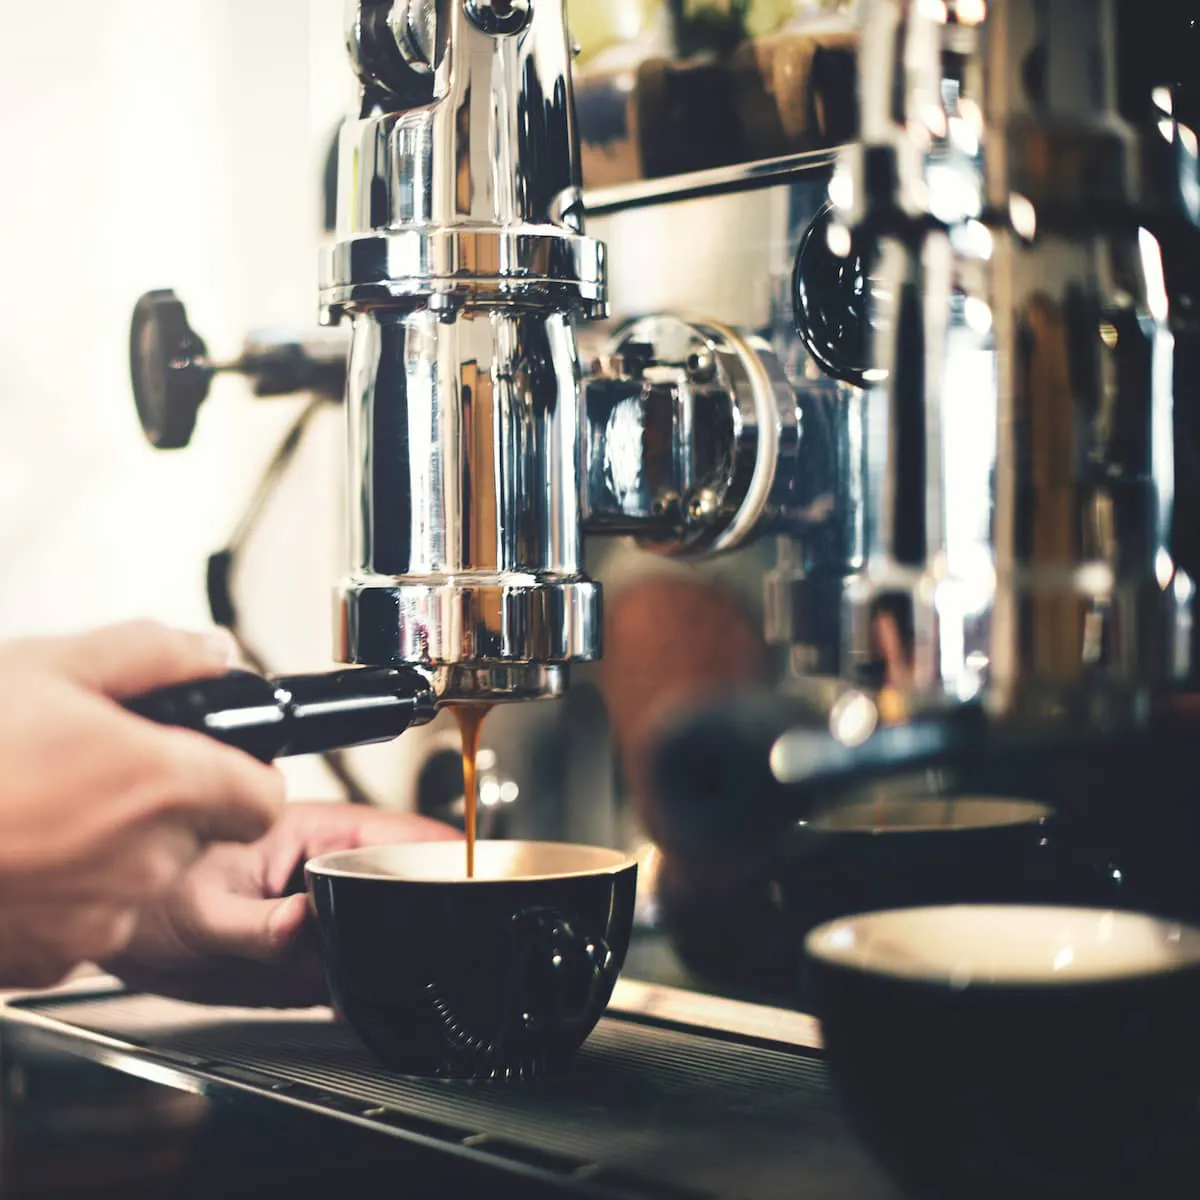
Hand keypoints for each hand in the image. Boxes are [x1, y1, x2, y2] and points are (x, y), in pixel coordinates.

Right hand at [0, 621, 282, 988]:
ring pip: (140, 882)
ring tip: (42, 813)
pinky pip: (85, 925)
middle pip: (200, 837)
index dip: (243, 776)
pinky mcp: (50, 961)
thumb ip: (150, 654)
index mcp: (159, 784)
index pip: (261, 798)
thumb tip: (211, 652)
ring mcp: (97, 920)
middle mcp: (142, 860)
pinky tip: (18, 858)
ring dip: (112, 853)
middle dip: (166, 807)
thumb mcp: (46, 667)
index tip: (219, 765)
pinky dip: (64, 896)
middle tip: (99, 776)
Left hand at [102, 801, 460, 1007]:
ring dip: (408, 949)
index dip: (448, 854)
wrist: (129, 934)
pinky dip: (379, 983)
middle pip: (412, 880)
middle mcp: (332, 867)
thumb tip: (303, 925)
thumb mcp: (201, 914)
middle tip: (449, 945)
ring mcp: (330, 909)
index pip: (404, 833)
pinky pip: (366, 963)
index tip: (475, 879)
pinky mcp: (320, 949)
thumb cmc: (155, 898)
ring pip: (394, 924)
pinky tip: (378, 1003)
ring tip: (416, 975)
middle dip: (435, 908)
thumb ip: (255, 925)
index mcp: (316, 833)